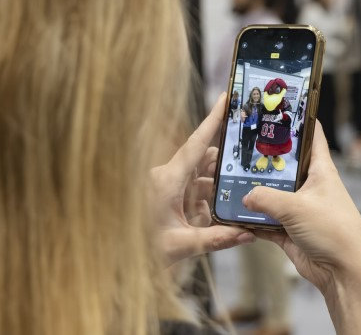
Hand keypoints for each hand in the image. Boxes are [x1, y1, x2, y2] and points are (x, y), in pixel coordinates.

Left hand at [151, 93, 254, 266]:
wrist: (112, 264)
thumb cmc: (139, 250)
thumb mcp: (181, 245)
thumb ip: (217, 239)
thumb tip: (247, 235)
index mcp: (167, 180)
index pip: (196, 144)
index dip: (213, 119)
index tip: (225, 98)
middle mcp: (164, 178)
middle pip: (202, 163)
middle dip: (224, 169)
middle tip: (248, 170)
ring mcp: (163, 188)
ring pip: (198, 181)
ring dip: (215, 191)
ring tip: (236, 200)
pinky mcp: (163, 199)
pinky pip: (190, 195)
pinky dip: (204, 205)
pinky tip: (215, 221)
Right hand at [241, 123, 360, 290]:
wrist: (344, 272)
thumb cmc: (334, 231)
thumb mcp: (296, 207)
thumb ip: (266, 198)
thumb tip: (245, 196)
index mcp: (321, 170)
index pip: (312, 136)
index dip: (298, 121)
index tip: (279, 108)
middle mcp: (311, 187)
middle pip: (284, 167)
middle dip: (263, 161)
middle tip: (239, 148)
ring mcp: (300, 209)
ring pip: (272, 195)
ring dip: (254, 193)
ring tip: (229, 181)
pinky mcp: (291, 231)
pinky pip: (267, 222)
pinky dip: (252, 221)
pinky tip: (234, 215)